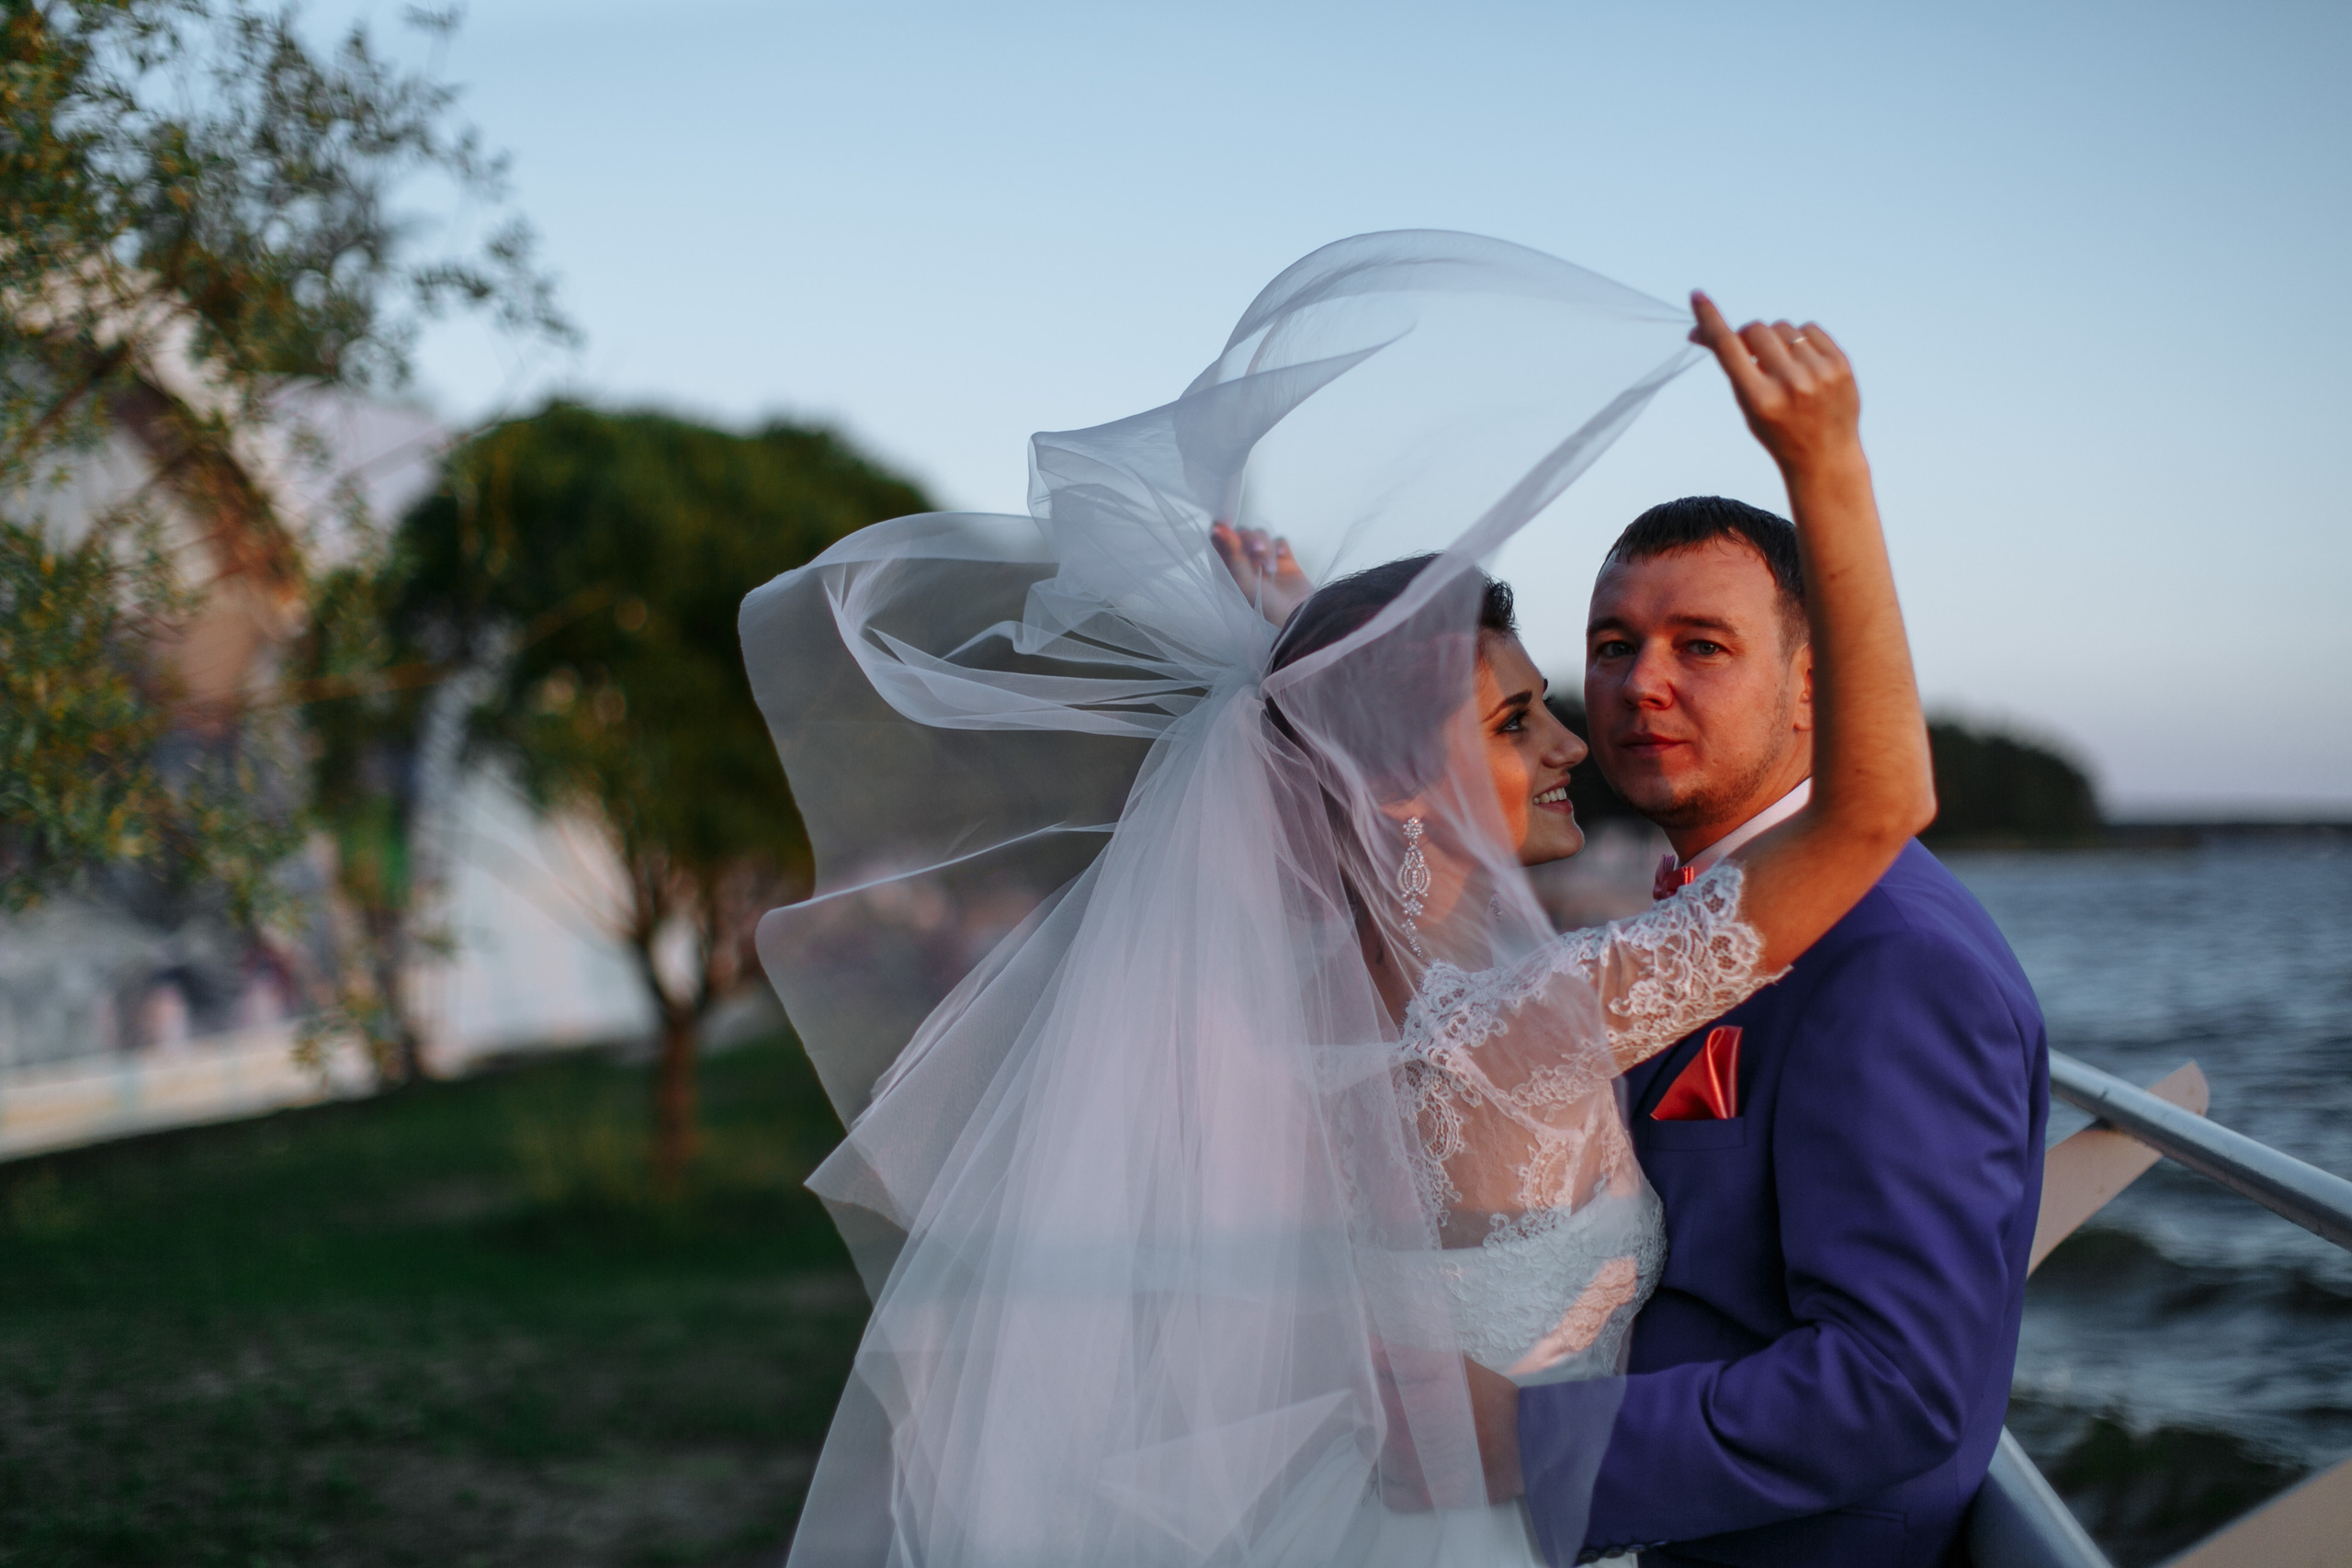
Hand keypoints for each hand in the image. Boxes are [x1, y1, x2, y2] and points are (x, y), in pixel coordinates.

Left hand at [1210, 521, 1313, 626]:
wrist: (1298, 617)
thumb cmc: (1265, 607)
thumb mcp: (1243, 581)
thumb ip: (1231, 552)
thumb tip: (1218, 527)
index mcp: (1228, 570)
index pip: (1219, 540)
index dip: (1223, 529)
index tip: (1227, 525)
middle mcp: (1244, 563)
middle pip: (1242, 532)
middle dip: (1250, 538)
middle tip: (1257, 550)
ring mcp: (1264, 560)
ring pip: (1261, 534)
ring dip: (1267, 547)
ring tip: (1271, 568)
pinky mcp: (1284, 559)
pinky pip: (1280, 540)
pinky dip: (1281, 547)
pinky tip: (1283, 560)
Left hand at [1371, 1339, 1523, 1510]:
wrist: (1525, 1441)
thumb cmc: (1487, 1398)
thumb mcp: (1448, 1363)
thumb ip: (1404, 1353)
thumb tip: (1370, 1343)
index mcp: (1402, 1403)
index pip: (1361, 1386)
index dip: (1367, 1378)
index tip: (1377, 1377)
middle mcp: (1400, 1441)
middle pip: (1362, 1423)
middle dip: (1370, 1410)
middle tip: (1393, 1404)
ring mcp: (1410, 1473)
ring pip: (1372, 1457)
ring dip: (1378, 1444)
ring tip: (1400, 1433)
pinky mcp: (1424, 1497)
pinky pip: (1389, 1493)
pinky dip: (1390, 1481)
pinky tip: (1404, 1466)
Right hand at [1688, 291, 1862, 480]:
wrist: (1825, 456)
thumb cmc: (1777, 430)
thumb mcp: (1748, 406)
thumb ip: (1733, 368)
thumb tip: (1705, 329)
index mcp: (1759, 399)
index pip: (1727, 347)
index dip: (1710, 319)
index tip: (1697, 296)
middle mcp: (1789, 384)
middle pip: (1756, 330)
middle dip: (1749, 336)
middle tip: (1753, 354)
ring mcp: (1818, 373)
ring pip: (1783, 327)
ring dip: (1777, 340)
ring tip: (1785, 367)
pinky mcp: (1840, 364)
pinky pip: (1810, 329)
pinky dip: (1801, 339)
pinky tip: (1804, 362)